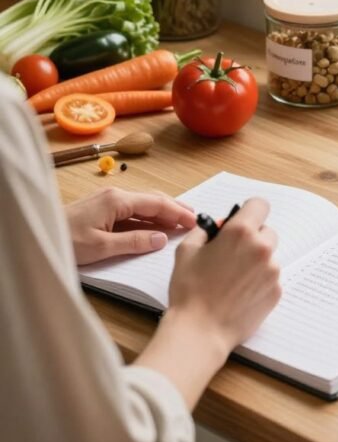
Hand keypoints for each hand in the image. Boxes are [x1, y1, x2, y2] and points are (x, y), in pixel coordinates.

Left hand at [66, 187, 196, 265]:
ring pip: (143, 205)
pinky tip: (155, 226)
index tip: (194, 220)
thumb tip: (161, 239)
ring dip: (162, 213)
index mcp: (117, 200)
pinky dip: (148, 218)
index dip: (177, 212)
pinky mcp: (102, 209)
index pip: (155, 203)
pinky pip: (132, 211)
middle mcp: (115, 195)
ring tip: (180, 221)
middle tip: (194, 219)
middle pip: (152, 199)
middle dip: (174, 208)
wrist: (40, 233)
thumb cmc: (65, 240)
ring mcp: (108, 200)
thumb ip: (134, 242)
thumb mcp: (102, 247)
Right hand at [167, 196, 280, 354]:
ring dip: (256, 261)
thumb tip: (219, 225)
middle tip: (233, 253)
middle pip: (266, 231)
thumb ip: (206, 230)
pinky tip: (240, 293)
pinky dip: (259, 281)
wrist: (200, 331)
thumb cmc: (189, 290)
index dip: (249, 211)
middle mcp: (261, 248)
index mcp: (240, 232)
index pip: (259, 205)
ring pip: (269, 256)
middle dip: (252, 238)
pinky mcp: (276, 292)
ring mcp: (272, 271)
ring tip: (233, 279)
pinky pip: (271, 277)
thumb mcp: (187, 250)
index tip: (242, 220)